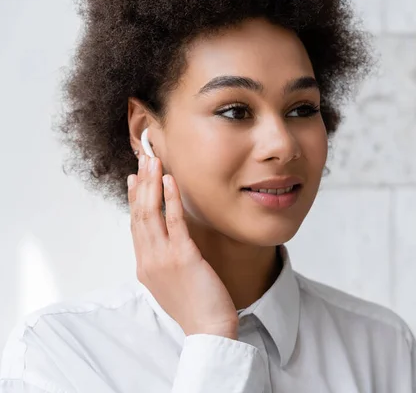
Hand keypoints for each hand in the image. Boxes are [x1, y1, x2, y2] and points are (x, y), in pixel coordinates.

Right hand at [127, 154, 238, 338]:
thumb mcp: (171, 283)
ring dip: (151, 184)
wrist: (207, 329)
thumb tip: (169, 243)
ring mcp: (162, 258)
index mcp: (145, 266)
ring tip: (153, 161)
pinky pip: (174, 221)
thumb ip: (164, 262)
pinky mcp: (182, 256)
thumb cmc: (196, 308)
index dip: (134, 200)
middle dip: (140, 184)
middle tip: (143, 159)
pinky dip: (171, 198)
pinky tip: (170, 181)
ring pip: (150, 213)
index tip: (134, 180)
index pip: (136, 226)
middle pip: (139, 214)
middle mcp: (148, 260)